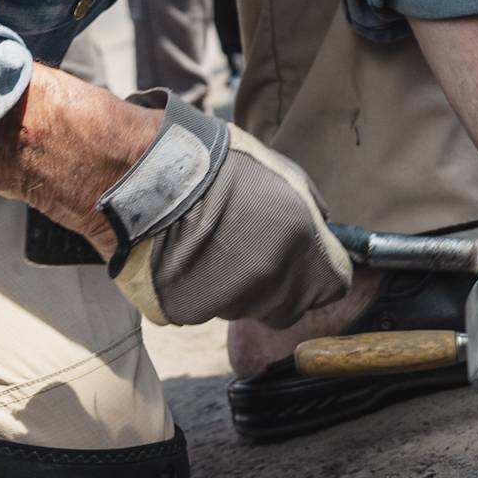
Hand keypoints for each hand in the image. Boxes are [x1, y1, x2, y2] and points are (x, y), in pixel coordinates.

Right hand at [101, 92, 352, 327]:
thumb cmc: (215, 165)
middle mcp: (272, 279)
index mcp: (302, 243)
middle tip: (249, 250)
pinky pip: (206, 308)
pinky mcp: (191, 311)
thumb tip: (323, 232)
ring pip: (245, 308)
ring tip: (212, 244)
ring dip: (237, 287)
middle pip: (289, 306)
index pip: (332, 287)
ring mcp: (230, 300)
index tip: (304, 264)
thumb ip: (311, 212)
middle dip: (277, 286)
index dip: (319, 275)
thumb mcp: (282, 174)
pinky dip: (200, 290)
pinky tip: (188, 257)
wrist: (145, 176)